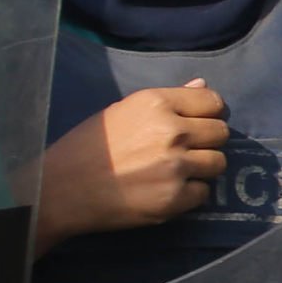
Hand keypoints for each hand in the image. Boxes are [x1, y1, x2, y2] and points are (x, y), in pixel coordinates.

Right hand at [34, 83, 228, 254]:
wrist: (60, 189)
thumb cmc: (89, 147)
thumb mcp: (123, 111)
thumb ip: (168, 100)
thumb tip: (202, 84)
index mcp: (156, 103)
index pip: (213, 101)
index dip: (209, 113)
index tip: (197, 123)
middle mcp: (171, 131)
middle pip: (221, 132)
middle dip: (207, 141)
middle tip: (184, 150)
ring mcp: (175, 166)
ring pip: (218, 163)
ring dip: (202, 168)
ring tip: (174, 170)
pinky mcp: (175, 198)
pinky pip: (204, 192)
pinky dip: (190, 193)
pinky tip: (165, 189)